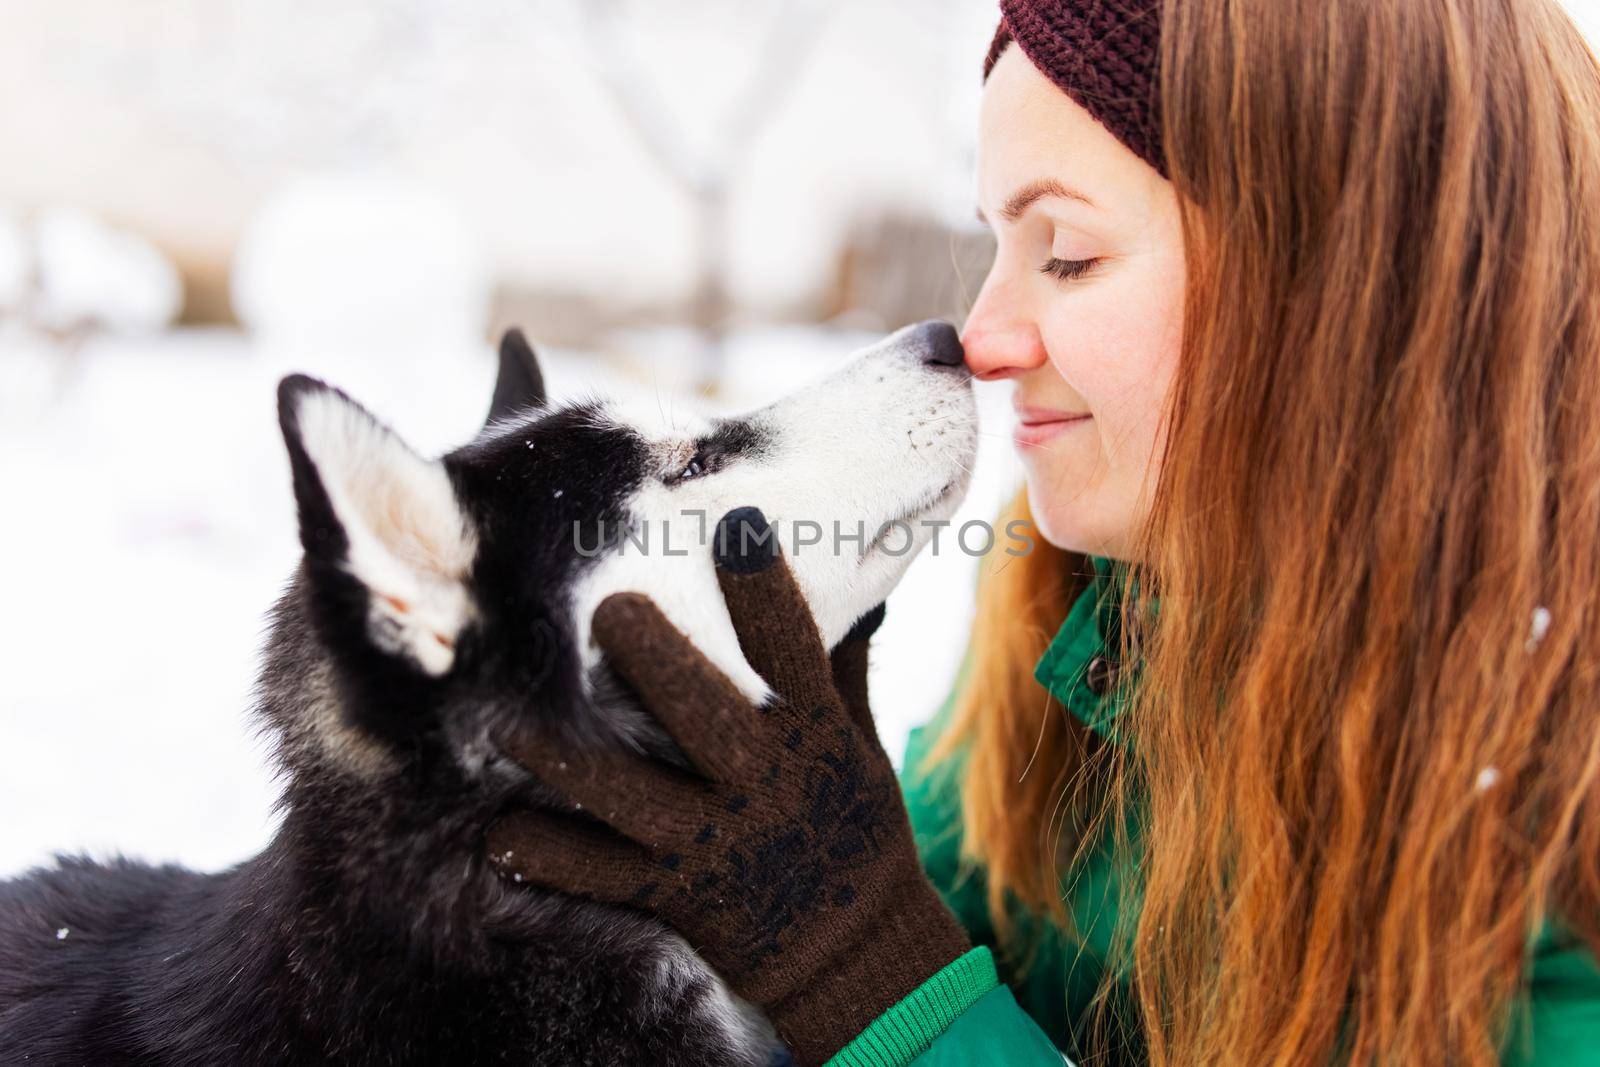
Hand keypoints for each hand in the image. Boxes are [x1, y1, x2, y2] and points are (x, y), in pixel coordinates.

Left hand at [487, 508, 970, 1065]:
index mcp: (816, 738)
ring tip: (509, 726)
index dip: (767, 590)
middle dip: (660, 662)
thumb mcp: (862, 747)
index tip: (736, 524)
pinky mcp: (681, 895)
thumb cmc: (857, 828)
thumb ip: (844, 671)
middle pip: (708, 717)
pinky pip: (605, 877)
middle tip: (609, 609)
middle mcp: (766, 784)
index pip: (795, 652)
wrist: (861, 954)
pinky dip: (551, 860)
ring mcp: (719, 842)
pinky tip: (498, 837)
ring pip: (634, 797)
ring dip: (570, 763)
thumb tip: (861, 586)